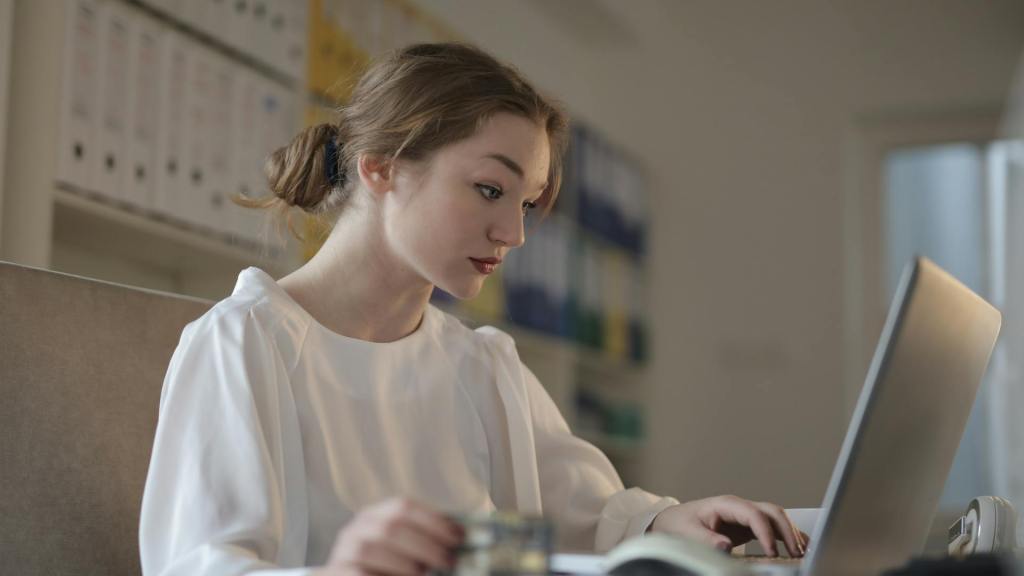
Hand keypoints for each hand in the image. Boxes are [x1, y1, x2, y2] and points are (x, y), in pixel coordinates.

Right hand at [316, 498, 463, 575]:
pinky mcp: (333, 573)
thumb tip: (463, 537)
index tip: (459, 537)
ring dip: (403, 564)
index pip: (403, 506)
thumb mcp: (408, 553)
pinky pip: (357, 574)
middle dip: (425, 545)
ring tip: (423, 575)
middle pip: (391, 527)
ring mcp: (342, 553)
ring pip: (370, 550)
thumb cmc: (389, 570)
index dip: (434, 520)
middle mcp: (354, 530)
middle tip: (449, 561)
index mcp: (375, 516)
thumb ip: (427, 543)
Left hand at [649, 495, 808, 556]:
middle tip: (796, 553)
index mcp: (726, 504)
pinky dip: (787, 536)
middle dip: (787, 531)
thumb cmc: (680, 524)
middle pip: (772, 512)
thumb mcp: (688, 533)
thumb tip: (725, 546)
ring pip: (776, 518)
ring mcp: (746, 515)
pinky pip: (773, 527)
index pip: (754, 515)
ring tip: (801, 553)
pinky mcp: (748, 526)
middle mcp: (740, 507)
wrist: (674, 521)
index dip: (766, 533)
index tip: (773, 553)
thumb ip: (706, 539)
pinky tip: (798, 547)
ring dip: (791, 533)